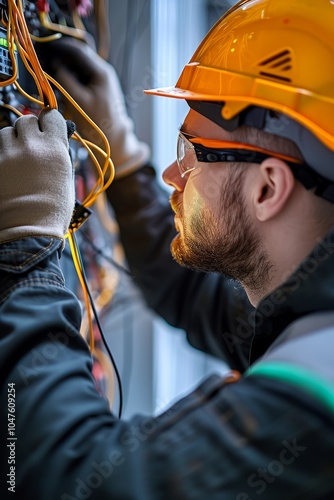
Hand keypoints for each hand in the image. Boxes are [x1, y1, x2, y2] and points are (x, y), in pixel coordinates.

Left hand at [0, 109, 74, 243]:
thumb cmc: (52, 210)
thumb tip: (56, 141)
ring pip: (7, 131)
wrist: (29, 230)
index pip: (51, 117)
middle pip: (26, 121)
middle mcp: (32, 146)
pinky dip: (2, 153)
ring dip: (12, 140)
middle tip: (32, 145)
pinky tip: (8, 167)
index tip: (48, 128)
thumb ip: (60, 155)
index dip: (49, 122)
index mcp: (55, 148)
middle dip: (29, 130)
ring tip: (17, 157)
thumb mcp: (66, 179)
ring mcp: (9, 154)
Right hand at [42, 38, 149, 177]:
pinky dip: (70, 78)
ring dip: (65, 68)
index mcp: (101, 72)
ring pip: (78, 67)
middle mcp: (102, 72)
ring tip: (51, 73)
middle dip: (61, 56)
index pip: (78, 49)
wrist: (114, 139)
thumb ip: (66, 79)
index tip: (44, 46)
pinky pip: (81, 78)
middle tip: (44, 60)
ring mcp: (100, 80)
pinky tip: (60, 85)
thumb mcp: (77, 100)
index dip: (60, 46)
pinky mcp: (97, 89)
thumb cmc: (97, 122)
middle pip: (78, 56)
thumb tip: (55, 64)